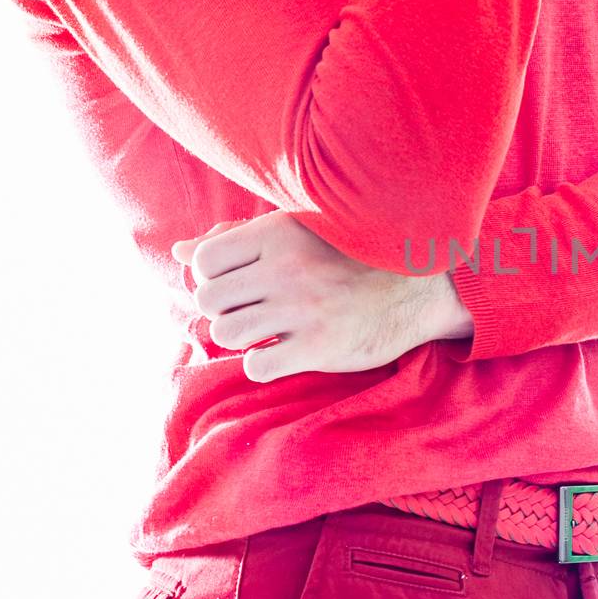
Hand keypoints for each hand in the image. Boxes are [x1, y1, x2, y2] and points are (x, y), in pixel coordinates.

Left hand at [170, 211, 474, 382]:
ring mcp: (302, 309)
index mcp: (278, 233)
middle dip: (222, 311)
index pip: (203, 262)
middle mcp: (286, 268)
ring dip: (241, 338)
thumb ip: (236, 240)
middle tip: (249, 312)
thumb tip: (178, 252)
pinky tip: (284, 352)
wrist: (419, 288)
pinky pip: (258, 366)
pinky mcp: (319, 347)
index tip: (236, 285)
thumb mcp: (297, 232)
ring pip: (228, 334)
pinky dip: (263, 364)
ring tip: (267, 331)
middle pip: (209, 301)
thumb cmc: (351, 257)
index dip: (210, 279)